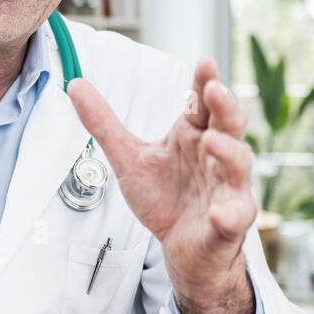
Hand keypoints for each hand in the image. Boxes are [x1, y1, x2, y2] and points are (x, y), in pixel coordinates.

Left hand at [68, 58, 255, 313]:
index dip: (205, 82)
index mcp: (194, 135)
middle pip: (229, 124)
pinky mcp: (229, 222)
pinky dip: (228, 214)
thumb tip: (74, 84)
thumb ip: (104, 123)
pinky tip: (219, 212)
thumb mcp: (129, 158)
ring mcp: (228, 188)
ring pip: (238, 165)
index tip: (204, 63)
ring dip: (228, 153)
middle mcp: (217, 156)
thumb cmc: (163, 197)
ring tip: (211, 143)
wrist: (180, 250)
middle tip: (213, 89)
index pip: (203, 102)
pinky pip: (234, 216)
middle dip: (225, 106)